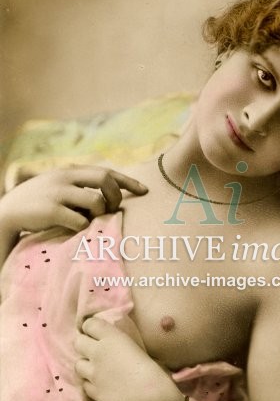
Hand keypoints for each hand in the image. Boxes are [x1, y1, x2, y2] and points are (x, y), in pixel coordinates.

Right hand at [0, 165, 147, 234]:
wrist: (5, 213)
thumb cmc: (37, 204)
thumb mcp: (57, 187)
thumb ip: (79, 186)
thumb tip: (109, 195)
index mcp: (69, 172)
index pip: (105, 171)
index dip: (127, 181)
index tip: (145, 190)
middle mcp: (65, 178)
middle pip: (104, 179)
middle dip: (115, 196)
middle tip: (112, 209)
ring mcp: (58, 193)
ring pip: (96, 202)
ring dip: (98, 214)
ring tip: (88, 221)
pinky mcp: (51, 211)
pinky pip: (81, 221)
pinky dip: (83, 227)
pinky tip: (73, 229)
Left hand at [74, 318, 181, 400]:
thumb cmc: (156, 372)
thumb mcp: (139, 348)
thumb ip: (123, 344)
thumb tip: (117, 345)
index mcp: (112, 338)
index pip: (90, 324)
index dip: (92, 327)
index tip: (98, 332)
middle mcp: (98, 353)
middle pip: (78, 342)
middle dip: (84, 344)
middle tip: (95, 350)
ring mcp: (93, 374)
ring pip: (78, 364)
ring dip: (85, 365)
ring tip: (97, 369)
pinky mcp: (94, 392)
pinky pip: (84, 384)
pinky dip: (90, 383)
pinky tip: (101, 385)